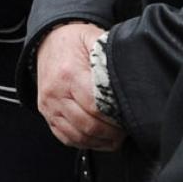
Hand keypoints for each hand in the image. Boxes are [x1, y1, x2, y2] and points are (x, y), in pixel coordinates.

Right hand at [37, 22, 125, 150]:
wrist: (47, 40)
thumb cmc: (73, 41)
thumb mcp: (94, 39)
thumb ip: (111, 56)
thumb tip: (135, 71)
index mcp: (69, 74)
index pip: (95, 107)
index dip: (115, 118)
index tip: (129, 119)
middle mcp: (55, 92)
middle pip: (88, 125)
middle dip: (112, 133)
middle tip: (126, 129)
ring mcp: (49, 105)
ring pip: (77, 135)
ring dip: (100, 141)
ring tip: (116, 137)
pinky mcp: (46, 113)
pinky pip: (66, 137)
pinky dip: (85, 142)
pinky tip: (99, 138)